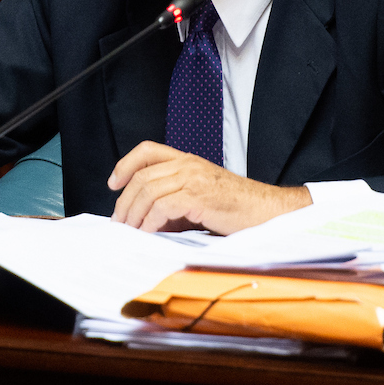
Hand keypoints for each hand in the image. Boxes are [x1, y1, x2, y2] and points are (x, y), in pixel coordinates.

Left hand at [108, 141, 310, 234]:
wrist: (269, 212)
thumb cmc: (238, 209)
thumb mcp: (201, 199)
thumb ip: (174, 203)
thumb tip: (146, 220)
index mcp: (188, 160)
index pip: (147, 150)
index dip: (125, 165)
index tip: (113, 184)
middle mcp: (188, 164)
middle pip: (142, 177)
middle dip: (125, 201)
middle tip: (119, 222)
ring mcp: (194, 178)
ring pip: (148, 191)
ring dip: (134, 214)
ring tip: (130, 231)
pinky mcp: (199, 196)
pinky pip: (162, 207)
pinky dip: (150, 222)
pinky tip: (149, 233)